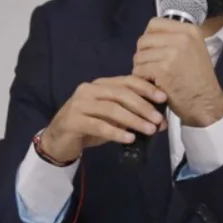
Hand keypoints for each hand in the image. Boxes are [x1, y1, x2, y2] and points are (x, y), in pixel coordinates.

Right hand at [42, 75, 167, 163]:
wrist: (59, 140)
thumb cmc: (90, 126)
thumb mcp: (113, 118)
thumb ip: (132, 115)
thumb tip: (160, 121)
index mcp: (101, 84)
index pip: (127, 81)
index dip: (147, 88)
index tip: (164, 98)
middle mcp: (89, 90)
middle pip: (121, 94)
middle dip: (143, 107)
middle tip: (159, 120)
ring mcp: (79, 104)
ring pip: (112, 109)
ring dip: (134, 120)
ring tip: (150, 131)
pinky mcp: (73, 120)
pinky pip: (99, 126)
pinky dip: (116, 132)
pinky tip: (129, 139)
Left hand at [133, 19, 222, 127]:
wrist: (206, 102)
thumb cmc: (198, 79)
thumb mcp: (194, 50)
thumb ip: (174, 39)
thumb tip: (149, 36)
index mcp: (190, 30)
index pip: (154, 24)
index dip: (149, 38)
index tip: (155, 51)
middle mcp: (182, 37)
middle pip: (144, 40)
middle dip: (144, 55)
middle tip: (153, 68)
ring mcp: (172, 53)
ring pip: (139, 56)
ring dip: (142, 68)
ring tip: (155, 78)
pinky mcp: (162, 69)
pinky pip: (139, 70)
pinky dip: (142, 80)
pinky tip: (154, 85)